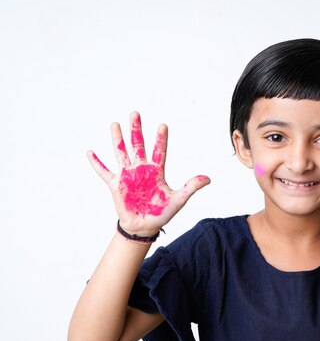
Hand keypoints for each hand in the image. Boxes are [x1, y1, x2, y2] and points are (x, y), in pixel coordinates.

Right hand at [87, 112, 210, 235]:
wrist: (144, 227)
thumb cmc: (161, 213)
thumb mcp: (178, 200)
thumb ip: (191, 187)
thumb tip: (208, 179)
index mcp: (156, 171)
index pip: (159, 151)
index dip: (161, 139)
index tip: (163, 125)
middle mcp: (141, 170)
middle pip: (138, 146)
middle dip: (136, 130)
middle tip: (135, 113)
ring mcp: (127, 175)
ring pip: (121, 153)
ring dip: (118, 139)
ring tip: (115, 124)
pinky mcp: (116, 184)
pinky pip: (104, 172)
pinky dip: (97, 163)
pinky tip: (90, 152)